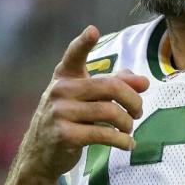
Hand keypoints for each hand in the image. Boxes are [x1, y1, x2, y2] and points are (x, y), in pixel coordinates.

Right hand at [18, 25, 149, 180]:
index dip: (83, 43)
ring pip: (110, 112)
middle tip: (139, 111)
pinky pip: (103, 134)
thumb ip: (115, 85)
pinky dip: (122, 140)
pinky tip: (128, 143)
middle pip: (110, 87)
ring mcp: (60, 113)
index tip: (92, 31)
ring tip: (130, 128)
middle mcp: (60, 90)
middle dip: (133, 100)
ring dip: (127, 122)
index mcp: (65, 76)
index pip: (74, 55)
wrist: (40, 154)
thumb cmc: (69, 119)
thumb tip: (145, 82)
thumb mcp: (87, 98)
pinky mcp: (64, 135)